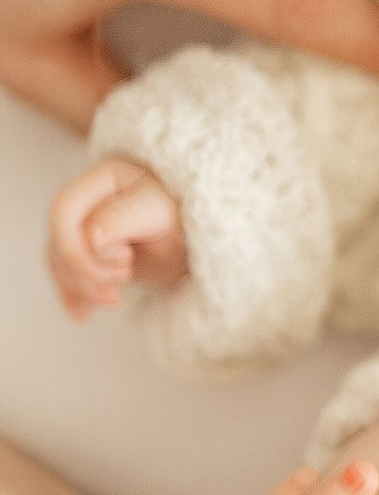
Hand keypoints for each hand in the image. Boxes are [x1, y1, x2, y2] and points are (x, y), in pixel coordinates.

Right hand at [48, 157, 185, 319]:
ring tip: (113, 299)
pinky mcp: (92, 255)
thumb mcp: (160, 210)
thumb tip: (91, 238)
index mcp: (101, 180)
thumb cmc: (186, 212)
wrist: (203, 233)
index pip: (63, 212)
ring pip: (62, 262)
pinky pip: (71, 276)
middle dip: (84, 271)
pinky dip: (76, 296)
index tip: (121, 264)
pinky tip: (83, 314)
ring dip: (82, 287)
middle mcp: (87, 203)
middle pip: (60, 241)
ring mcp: (86, 230)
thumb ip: (124, 218)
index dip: (77, 245)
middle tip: (124, 278)